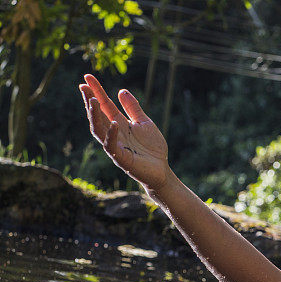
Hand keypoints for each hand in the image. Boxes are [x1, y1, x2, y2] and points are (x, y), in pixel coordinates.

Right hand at [79, 74, 169, 190]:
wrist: (161, 170)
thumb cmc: (152, 148)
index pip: (104, 105)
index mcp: (119, 124)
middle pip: (98, 116)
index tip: (87, 77)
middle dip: (90, 101)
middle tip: (83, 87)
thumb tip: (121, 91)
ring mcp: (115, 146)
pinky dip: (111, 135)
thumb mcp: (144, 123)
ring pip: (99, 130)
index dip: (96, 91)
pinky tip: (113, 123)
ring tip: (93, 101)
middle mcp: (113, 134)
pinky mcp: (121, 159)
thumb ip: (133, 108)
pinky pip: (112, 146)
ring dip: (95, 116)